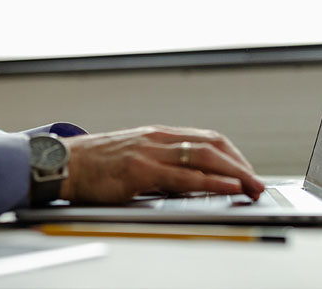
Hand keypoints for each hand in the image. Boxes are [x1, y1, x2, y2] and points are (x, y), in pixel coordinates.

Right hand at [58, 126, 264, 202]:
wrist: (63, 163)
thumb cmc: (94, 164)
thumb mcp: (133, 156)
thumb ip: (160, 164)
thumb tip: (190, 180)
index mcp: (158, 135)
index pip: (207, 139)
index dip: (233, 156)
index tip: (248, 173)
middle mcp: (158, 138)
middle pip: (213, 145)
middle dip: (241, 165)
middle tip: (259, 184)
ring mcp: (150, 152)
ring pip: (205, 157)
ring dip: (236, 173)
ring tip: (253, 187)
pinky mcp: (140, 170)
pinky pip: (184, 176)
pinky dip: (212, 181)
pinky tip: (227, 187)